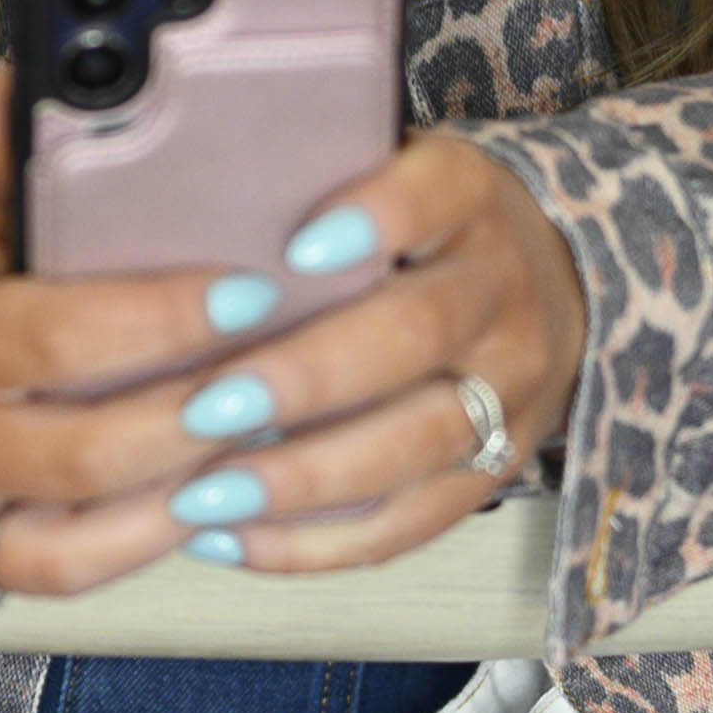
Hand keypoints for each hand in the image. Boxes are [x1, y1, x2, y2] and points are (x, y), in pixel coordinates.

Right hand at [0, 62, 588, 599]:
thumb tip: (12, 81)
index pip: (58, 335)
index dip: (164, 320)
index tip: (257, 288)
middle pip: (86, 454)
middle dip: (206, 419)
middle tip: (299, 380)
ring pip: (80, 543)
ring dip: (188, 499)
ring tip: (274, 447)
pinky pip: (56, 582)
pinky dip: (138, 549)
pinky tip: (206, 504)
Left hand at [121, 126, 584, 576]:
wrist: (548, 284)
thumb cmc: (410, 226)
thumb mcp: (380, 169)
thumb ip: (302, 178)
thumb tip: (165, 199)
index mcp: (470, 199)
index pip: (437, 196)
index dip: (378, 219)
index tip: (297, 247)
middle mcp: (501, 295)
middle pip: (417, 336)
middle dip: (308, 377)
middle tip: (207, 406)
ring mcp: (507, 392)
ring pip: (416, 444)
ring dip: (303, 477)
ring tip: (205, 494)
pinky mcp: (492, 473)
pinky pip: (408, 522)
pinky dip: (314, 543)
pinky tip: (227, 538)